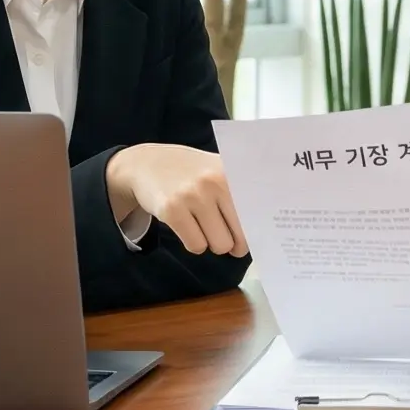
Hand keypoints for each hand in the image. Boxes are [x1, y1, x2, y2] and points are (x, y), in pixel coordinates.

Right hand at [106, 143, 247, 256]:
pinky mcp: (171, 210)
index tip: (258, 236)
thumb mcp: (217, 169)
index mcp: (231, 172)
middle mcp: (214, 182)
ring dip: (212, 242)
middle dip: (235, 243)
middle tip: (227, 236)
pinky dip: (194, 244)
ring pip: (219, 245)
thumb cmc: (189, 171)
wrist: (145, 163)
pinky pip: (196, 245)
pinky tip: (188, 227)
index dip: (258, 229)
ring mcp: (192, 196)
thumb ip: (239, 192)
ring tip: (203, 225)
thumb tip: (264, 227)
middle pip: (241, 236)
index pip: (257, 212)